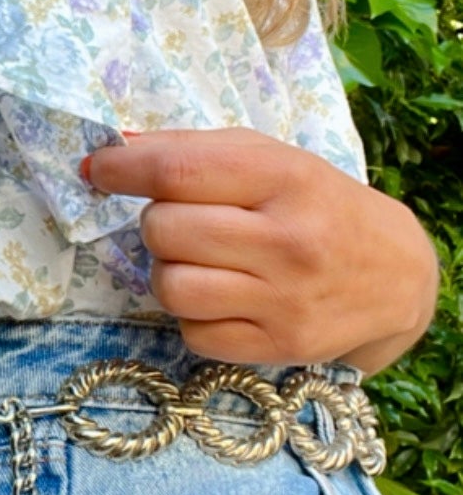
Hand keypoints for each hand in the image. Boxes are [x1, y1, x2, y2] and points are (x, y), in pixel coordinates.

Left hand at [84, 127, 439, 375]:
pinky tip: (220, 298)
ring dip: (167, 271)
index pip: (178, 172)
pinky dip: (192, 316)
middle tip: (181, 222)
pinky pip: (192, 333)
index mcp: (286, 178)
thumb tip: (115, 147)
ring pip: (171, 286)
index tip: (98, 168)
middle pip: (164, 230)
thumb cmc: (317, 206)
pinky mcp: (279, 347)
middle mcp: (288, 241)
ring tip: (198, 262)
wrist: (395, 276)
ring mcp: (284, 300)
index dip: (122, 169)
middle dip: (156, 222)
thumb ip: (195, 151)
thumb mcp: (272, 160)